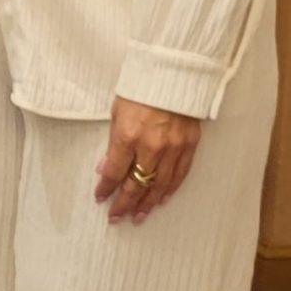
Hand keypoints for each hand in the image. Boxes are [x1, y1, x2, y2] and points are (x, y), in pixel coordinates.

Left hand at [94, 96, 200, 222]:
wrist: (173, 74)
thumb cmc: (139, 90)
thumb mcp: (116, 114)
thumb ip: (113, 144)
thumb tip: (105, 169)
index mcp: (129, 136)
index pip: (114, 172)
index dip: (106, 188)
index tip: (100, 198)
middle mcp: (152, 146)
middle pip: (137, 184)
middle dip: (125, 203)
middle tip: (117, 217)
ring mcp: (174, 147)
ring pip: (160, 184)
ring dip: (148, 202)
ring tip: (139, 216)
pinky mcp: (190, 144)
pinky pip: (180, 173)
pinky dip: (170, 188)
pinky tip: (162, 199)